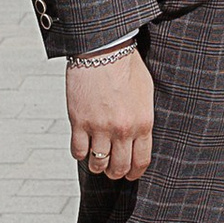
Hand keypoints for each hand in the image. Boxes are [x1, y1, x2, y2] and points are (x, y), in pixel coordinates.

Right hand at [67, 44, 153, 180]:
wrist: (104, 49)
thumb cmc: (126, 66)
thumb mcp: (145, 93)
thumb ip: (143, 118)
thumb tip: (139, 137)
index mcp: (143, 123)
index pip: (141, 161)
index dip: (134, 173)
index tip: (129, 173)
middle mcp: (123, 130)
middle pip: (119, 168)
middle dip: (115, 172)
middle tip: (111, 169)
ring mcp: (100, 127)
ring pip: (97, 164)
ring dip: (97, 165)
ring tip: (96, 157)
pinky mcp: (79, 122)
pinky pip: (78, 152)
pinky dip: (79, 153)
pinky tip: (82, 144)